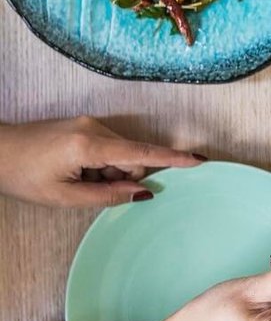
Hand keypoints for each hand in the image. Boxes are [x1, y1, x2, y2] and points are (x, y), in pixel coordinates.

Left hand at [0, 116, 203, 206]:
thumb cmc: (22, 174)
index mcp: (90, 145)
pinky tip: (76, 171)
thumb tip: (142, 192)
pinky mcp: (84, 126)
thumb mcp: (64, 196)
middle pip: (132, 157)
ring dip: (109, 173)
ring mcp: (89, 124)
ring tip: (76, 180)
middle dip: (123, 177)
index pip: (141, 154)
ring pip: (120, 154)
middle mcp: (94, 128)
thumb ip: (107, 196)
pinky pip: (108, 148)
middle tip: (88, 189)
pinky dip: (101, 165)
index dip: (172, 159)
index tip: (199, 161)